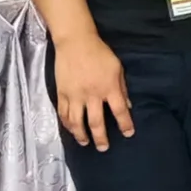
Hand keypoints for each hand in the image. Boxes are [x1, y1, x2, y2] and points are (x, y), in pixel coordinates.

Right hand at [54, 33, 133, 150]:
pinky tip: (71, 129)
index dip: (125, 124)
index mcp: (109, 88)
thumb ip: (122, 88)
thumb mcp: (117, 68)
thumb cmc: (100, 54)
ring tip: (85, 142)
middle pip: (96, 122)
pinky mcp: (62, 93)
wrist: (75, 43)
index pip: (120, 111)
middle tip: (103, 148)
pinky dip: (67, 124)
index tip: (128, 134)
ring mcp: (75, 95)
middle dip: (101, 138)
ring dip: (81, 135)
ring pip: (77, 121)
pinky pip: (64, 113)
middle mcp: (92, 94)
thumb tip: (128, 106)